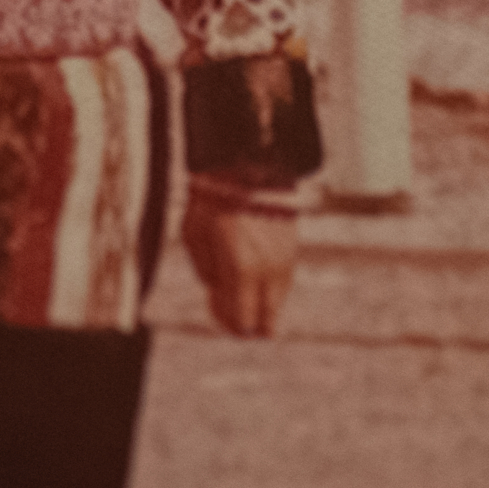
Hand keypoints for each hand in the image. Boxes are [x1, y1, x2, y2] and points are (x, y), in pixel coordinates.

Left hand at [182, 191, 297, 334]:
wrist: (248, 163)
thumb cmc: (213, 199)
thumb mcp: (195, 237)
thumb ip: (208, 273)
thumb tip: (218, 292)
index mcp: (242, 269)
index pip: (242, 321)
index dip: (228, 323)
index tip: (215, 308)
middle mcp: (268, 270)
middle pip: (267, 323)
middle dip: (247, 324)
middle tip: (230, 307)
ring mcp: (285, 261)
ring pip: (278, 305)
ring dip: (259, 304)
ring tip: (238, 282)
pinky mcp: (293, 250)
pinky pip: (283, 284)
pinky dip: (268, 286)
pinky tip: (252, 272)